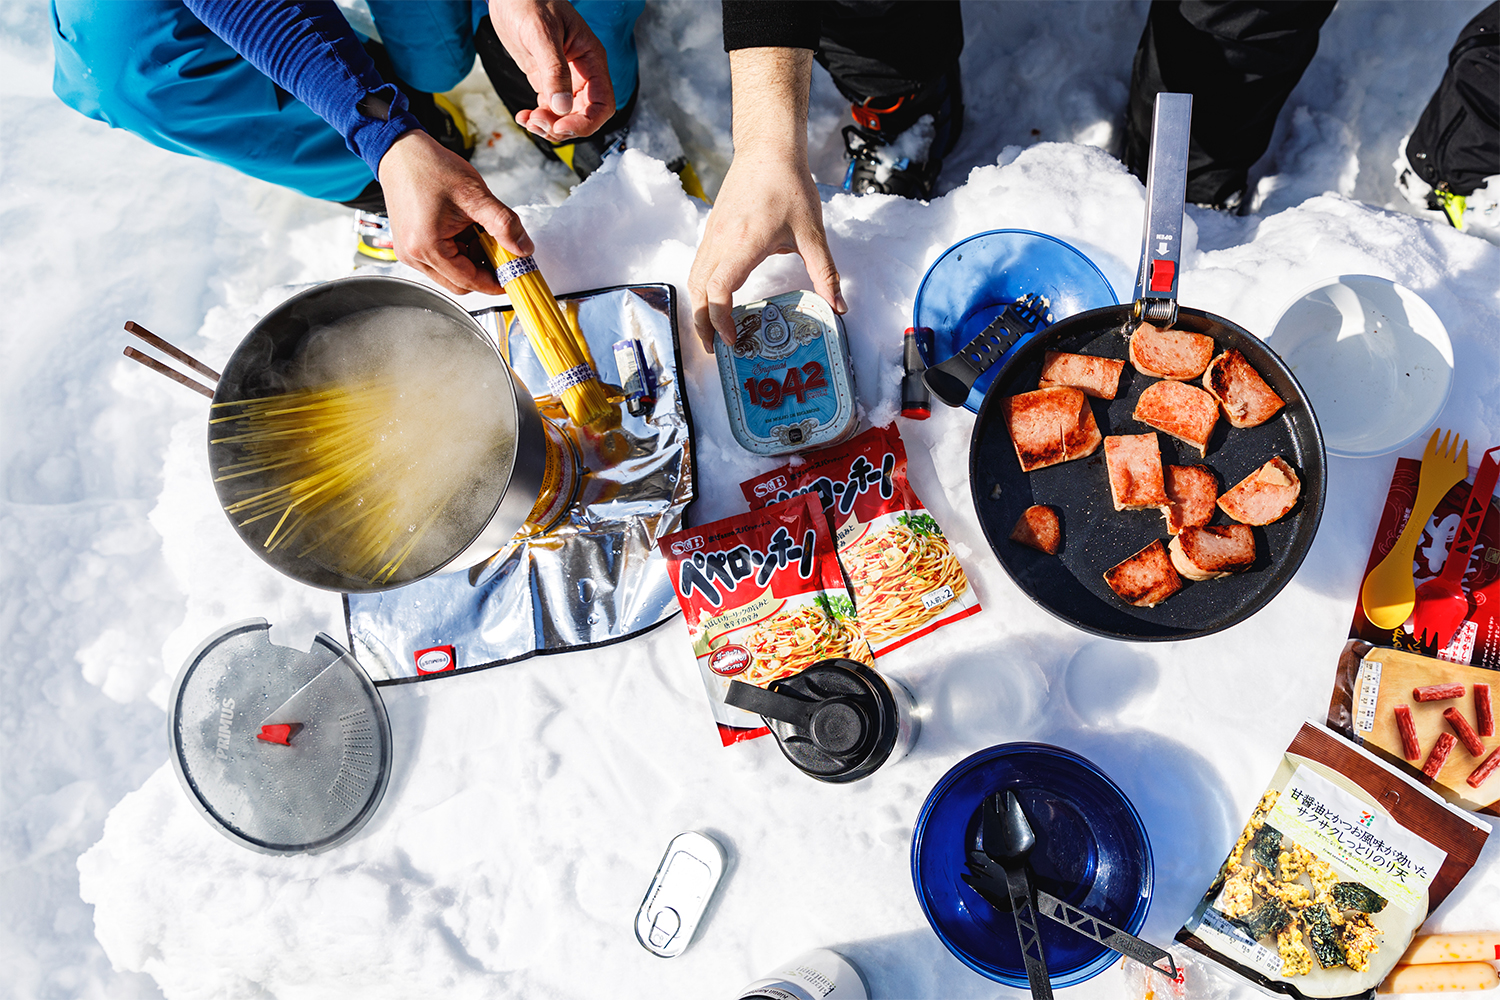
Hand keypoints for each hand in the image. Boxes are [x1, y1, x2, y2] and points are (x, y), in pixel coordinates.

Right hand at [377, 130, 531, 295]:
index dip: (496, 282)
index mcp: (427, 247)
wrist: (402, 152)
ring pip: (451, 273)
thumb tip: (524, 249)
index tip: (515, 276)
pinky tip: (465, 230)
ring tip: (479, 231)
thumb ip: (504, 224)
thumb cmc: (430, 168)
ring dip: (472, 260)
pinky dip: (459, 252)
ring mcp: (409, 252)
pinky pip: (441, 261)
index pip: (469, 282)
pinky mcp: (410, 245)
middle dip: (484, 271)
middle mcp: (413, 255)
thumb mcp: (475, 195)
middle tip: (502, 251)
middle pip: (460, 283)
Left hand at [488, 0, 613, 141]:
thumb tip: (561, 107)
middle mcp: (582, 73)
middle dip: (563, 126)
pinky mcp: (546, 81)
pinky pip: (549, 109)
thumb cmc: (530, 2)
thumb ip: (554, 70)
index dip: (586, 122)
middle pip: (585, 115)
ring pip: (566, 117)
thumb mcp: (542, 34)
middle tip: (537, 122)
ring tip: (527, 120)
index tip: (561, 125)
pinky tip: (522, 116)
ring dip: (549, 126)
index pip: (603, 103)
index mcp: (592, 59)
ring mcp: (565, 79)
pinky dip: (536, 119)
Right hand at [687, 47, 845, 350]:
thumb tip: (839, 307)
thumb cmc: (789, 185)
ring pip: (695, 279)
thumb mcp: (812, 232)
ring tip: (713, 332)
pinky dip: (702, 290)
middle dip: (702, 324)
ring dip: (699, 308)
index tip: (731, 340)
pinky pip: (699, 266)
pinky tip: (716, 300)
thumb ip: (825, 272)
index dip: (720, 319)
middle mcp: (721, 242)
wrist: (767, 149)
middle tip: (717, 350)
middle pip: (699, 292)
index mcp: (744, 244)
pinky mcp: (712, 230)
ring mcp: (712, 235)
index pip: (719, 290)